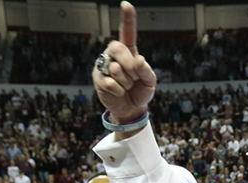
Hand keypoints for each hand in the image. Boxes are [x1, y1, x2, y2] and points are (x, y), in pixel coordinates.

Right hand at [92, 1, 156, 123]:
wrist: (131, 108)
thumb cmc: (140, 90)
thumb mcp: (150, 82)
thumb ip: (147, 71)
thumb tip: (139, 60)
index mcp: (128, 50)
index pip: (127, 32)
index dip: (127, 18)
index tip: (126, 4)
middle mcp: (113, 53)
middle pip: (119, 49)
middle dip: (131, 66)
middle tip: (135, 78)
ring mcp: (104, 65)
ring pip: (116, 69)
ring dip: (127, 83)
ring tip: (126, 86)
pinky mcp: (98, 78)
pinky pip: (111, 83)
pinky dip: (120, 91)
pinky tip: (119, 92)